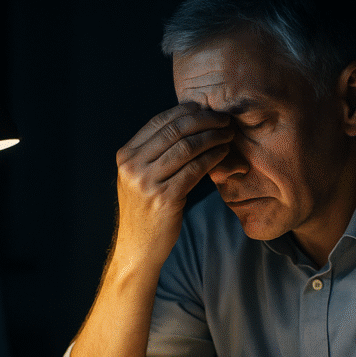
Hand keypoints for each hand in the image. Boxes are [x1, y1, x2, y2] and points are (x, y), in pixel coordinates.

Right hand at [114, 103, 234, 266]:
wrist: (139, 247)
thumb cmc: (148, 210)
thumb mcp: (142, 178)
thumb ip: (157, 154)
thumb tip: (188, 125)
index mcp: (126, 155)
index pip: (159, 121)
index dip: (187, 111)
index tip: (208, 109)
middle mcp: (133, 165)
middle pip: (175, 130)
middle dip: (204, 120)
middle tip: (225, 119)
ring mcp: (146, 182)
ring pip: (186, 147)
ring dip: (212, 137)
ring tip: (228, 134)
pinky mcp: (164, 198)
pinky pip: (195, 169)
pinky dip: (213, 157)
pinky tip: (224, 153)